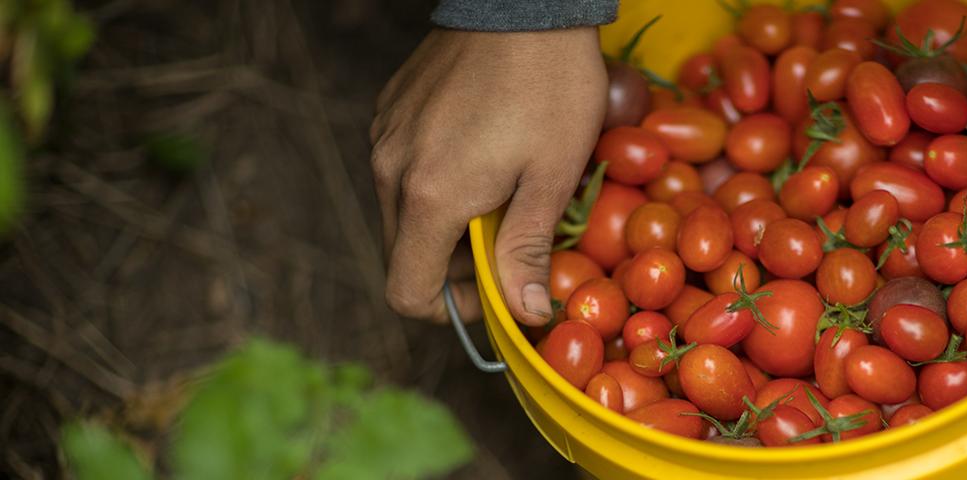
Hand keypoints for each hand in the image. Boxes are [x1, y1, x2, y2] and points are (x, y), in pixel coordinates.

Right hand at [370, 28, 606, 325]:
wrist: (524, 3)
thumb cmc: (550, 88)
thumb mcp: (552, 176)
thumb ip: (527, 250)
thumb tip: (525, 314)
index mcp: (429, 197)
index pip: (407, 291)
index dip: (452, 309)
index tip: (495, 292)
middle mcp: (390, 170)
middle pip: (405, 254)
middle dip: (454, 265)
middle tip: (511, 241)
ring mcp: (385, 136)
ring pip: (402, 212)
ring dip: (446, 222)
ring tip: (502, 193)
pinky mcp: (389, 111)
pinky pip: (402, 168)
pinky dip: (436, 181)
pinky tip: (482, 154)